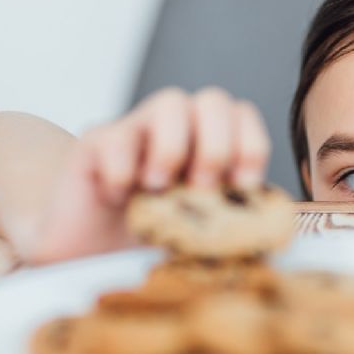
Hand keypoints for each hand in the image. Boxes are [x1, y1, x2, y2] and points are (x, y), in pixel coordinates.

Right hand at [21, 87, 271, 263]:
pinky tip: (118, 199)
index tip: (244, 186)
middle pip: (213, 100)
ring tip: (159, 189)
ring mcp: (136, 130)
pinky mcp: (94, 143)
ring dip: (173, 148)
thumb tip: (269, 233)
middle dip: (217, 145)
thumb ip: (229, 225)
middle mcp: (176, 129)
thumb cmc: (148, 239)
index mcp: (207, 146)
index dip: (251, 146)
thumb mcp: (196, 234)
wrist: (84, 252)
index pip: (243, 117)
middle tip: (201, 188)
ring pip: (171, 101)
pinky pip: (116, 136)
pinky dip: (123, 171)